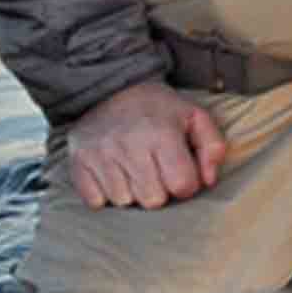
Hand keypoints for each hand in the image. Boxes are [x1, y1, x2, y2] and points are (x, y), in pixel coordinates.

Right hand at [66, 80, 225, 209]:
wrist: (112, 90)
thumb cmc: (159, 109)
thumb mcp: (194, 117)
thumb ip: (213, 147)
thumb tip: (209, 180)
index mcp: (162, 133)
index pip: (181, 185)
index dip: (186, 185)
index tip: (181, 173)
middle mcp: (129, 145)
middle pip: (153, 200)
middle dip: (160, 191)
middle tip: (156, 171)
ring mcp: (100, 155)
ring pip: (124, 202)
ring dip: (132, 192)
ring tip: (134, 169)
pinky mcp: (78, 163)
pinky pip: (96, 202)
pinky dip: (106, 194)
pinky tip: (113, 174)